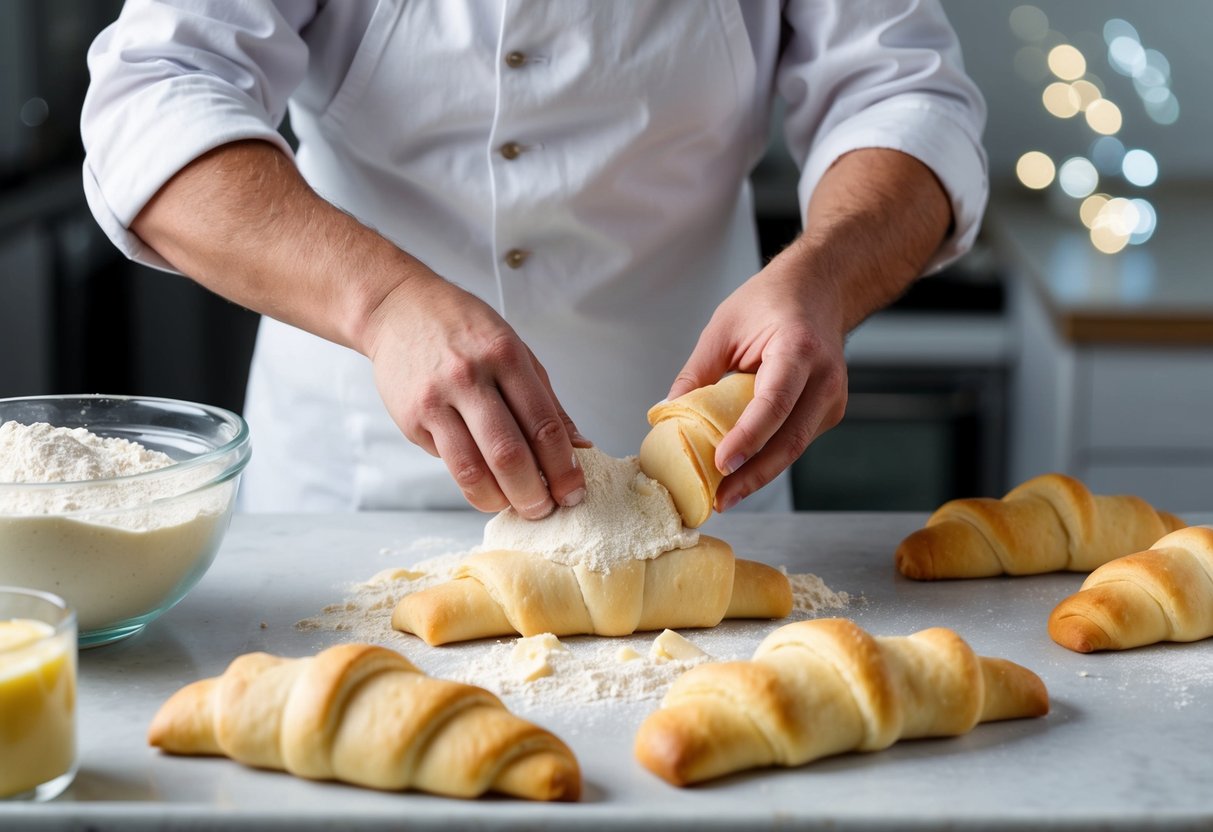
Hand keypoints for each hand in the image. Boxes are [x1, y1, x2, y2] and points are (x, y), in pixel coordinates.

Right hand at [362, 271, 589, 517]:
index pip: (543, 425)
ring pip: (472, 469)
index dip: (563, 467)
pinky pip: (447, 462)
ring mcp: (436, 400)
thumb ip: (547, 402)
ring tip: (515, 506)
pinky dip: (471, 482)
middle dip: (534, 494)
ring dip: (499, 499)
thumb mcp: (515, 351)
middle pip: (509, 453)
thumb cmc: (464, 331)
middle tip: (546, 510)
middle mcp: (470, 377)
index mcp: (506, 357)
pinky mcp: (411, 418)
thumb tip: (581, 447)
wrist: (398, 309)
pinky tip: (485, 483)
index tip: (574, 491)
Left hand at [667, 255, 847, 511]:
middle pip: (790, 440)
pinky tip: (742, 472)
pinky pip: (796, 441)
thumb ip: (697, 374)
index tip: (720, 465)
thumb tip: (666, 416)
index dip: (747, 438)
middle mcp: (824, 378)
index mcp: (798, 349)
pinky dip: (768, 459)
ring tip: (723, 495)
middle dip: (752, 476)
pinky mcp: (829, 412)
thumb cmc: (770, 301)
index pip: (773, 403)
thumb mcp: (723, 328)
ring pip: (794, 448)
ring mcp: (832, 398)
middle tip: (718, 499)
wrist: (819, 289)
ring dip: (759, 475)